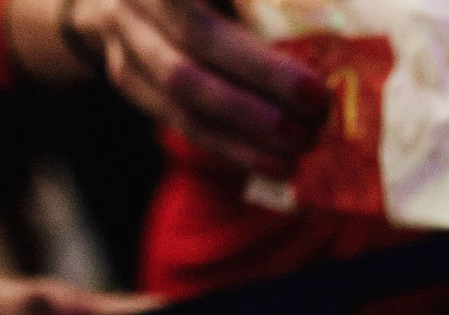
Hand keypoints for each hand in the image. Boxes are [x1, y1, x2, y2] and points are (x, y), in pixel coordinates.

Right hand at [22, 0, 328, 174]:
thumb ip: (260, 6)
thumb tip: (326, 25)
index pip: (205, 18)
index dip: (260, 56)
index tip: (312, 84)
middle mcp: (134, 2)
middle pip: (198, 48)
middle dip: (262, 84)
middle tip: (316, 114)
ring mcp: (122, 41)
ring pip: (184, 97)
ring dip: (246, 131)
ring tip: (298, 150)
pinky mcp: (126, 78)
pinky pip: (181, 123)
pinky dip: (231, 147)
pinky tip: (272, 164)